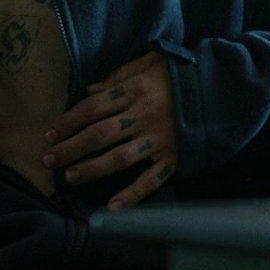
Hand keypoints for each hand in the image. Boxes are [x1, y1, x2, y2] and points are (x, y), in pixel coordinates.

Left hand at [42, 51, 178, 209]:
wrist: (220, 87)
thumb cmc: (179, 74)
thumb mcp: (149, 62)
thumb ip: (117, 75)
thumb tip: (88, 91)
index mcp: (135, 90)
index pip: (92, 108)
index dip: (67, 122)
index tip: (49, 134)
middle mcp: (144, 116)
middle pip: (99, 135)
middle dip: (70, 148)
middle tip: (49, 160)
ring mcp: (159, 139)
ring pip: (119, 158)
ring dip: (92, 169)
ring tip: (70, 177)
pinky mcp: (174, 157)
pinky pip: (151, 179)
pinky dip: (133, 195)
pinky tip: (112, 208)